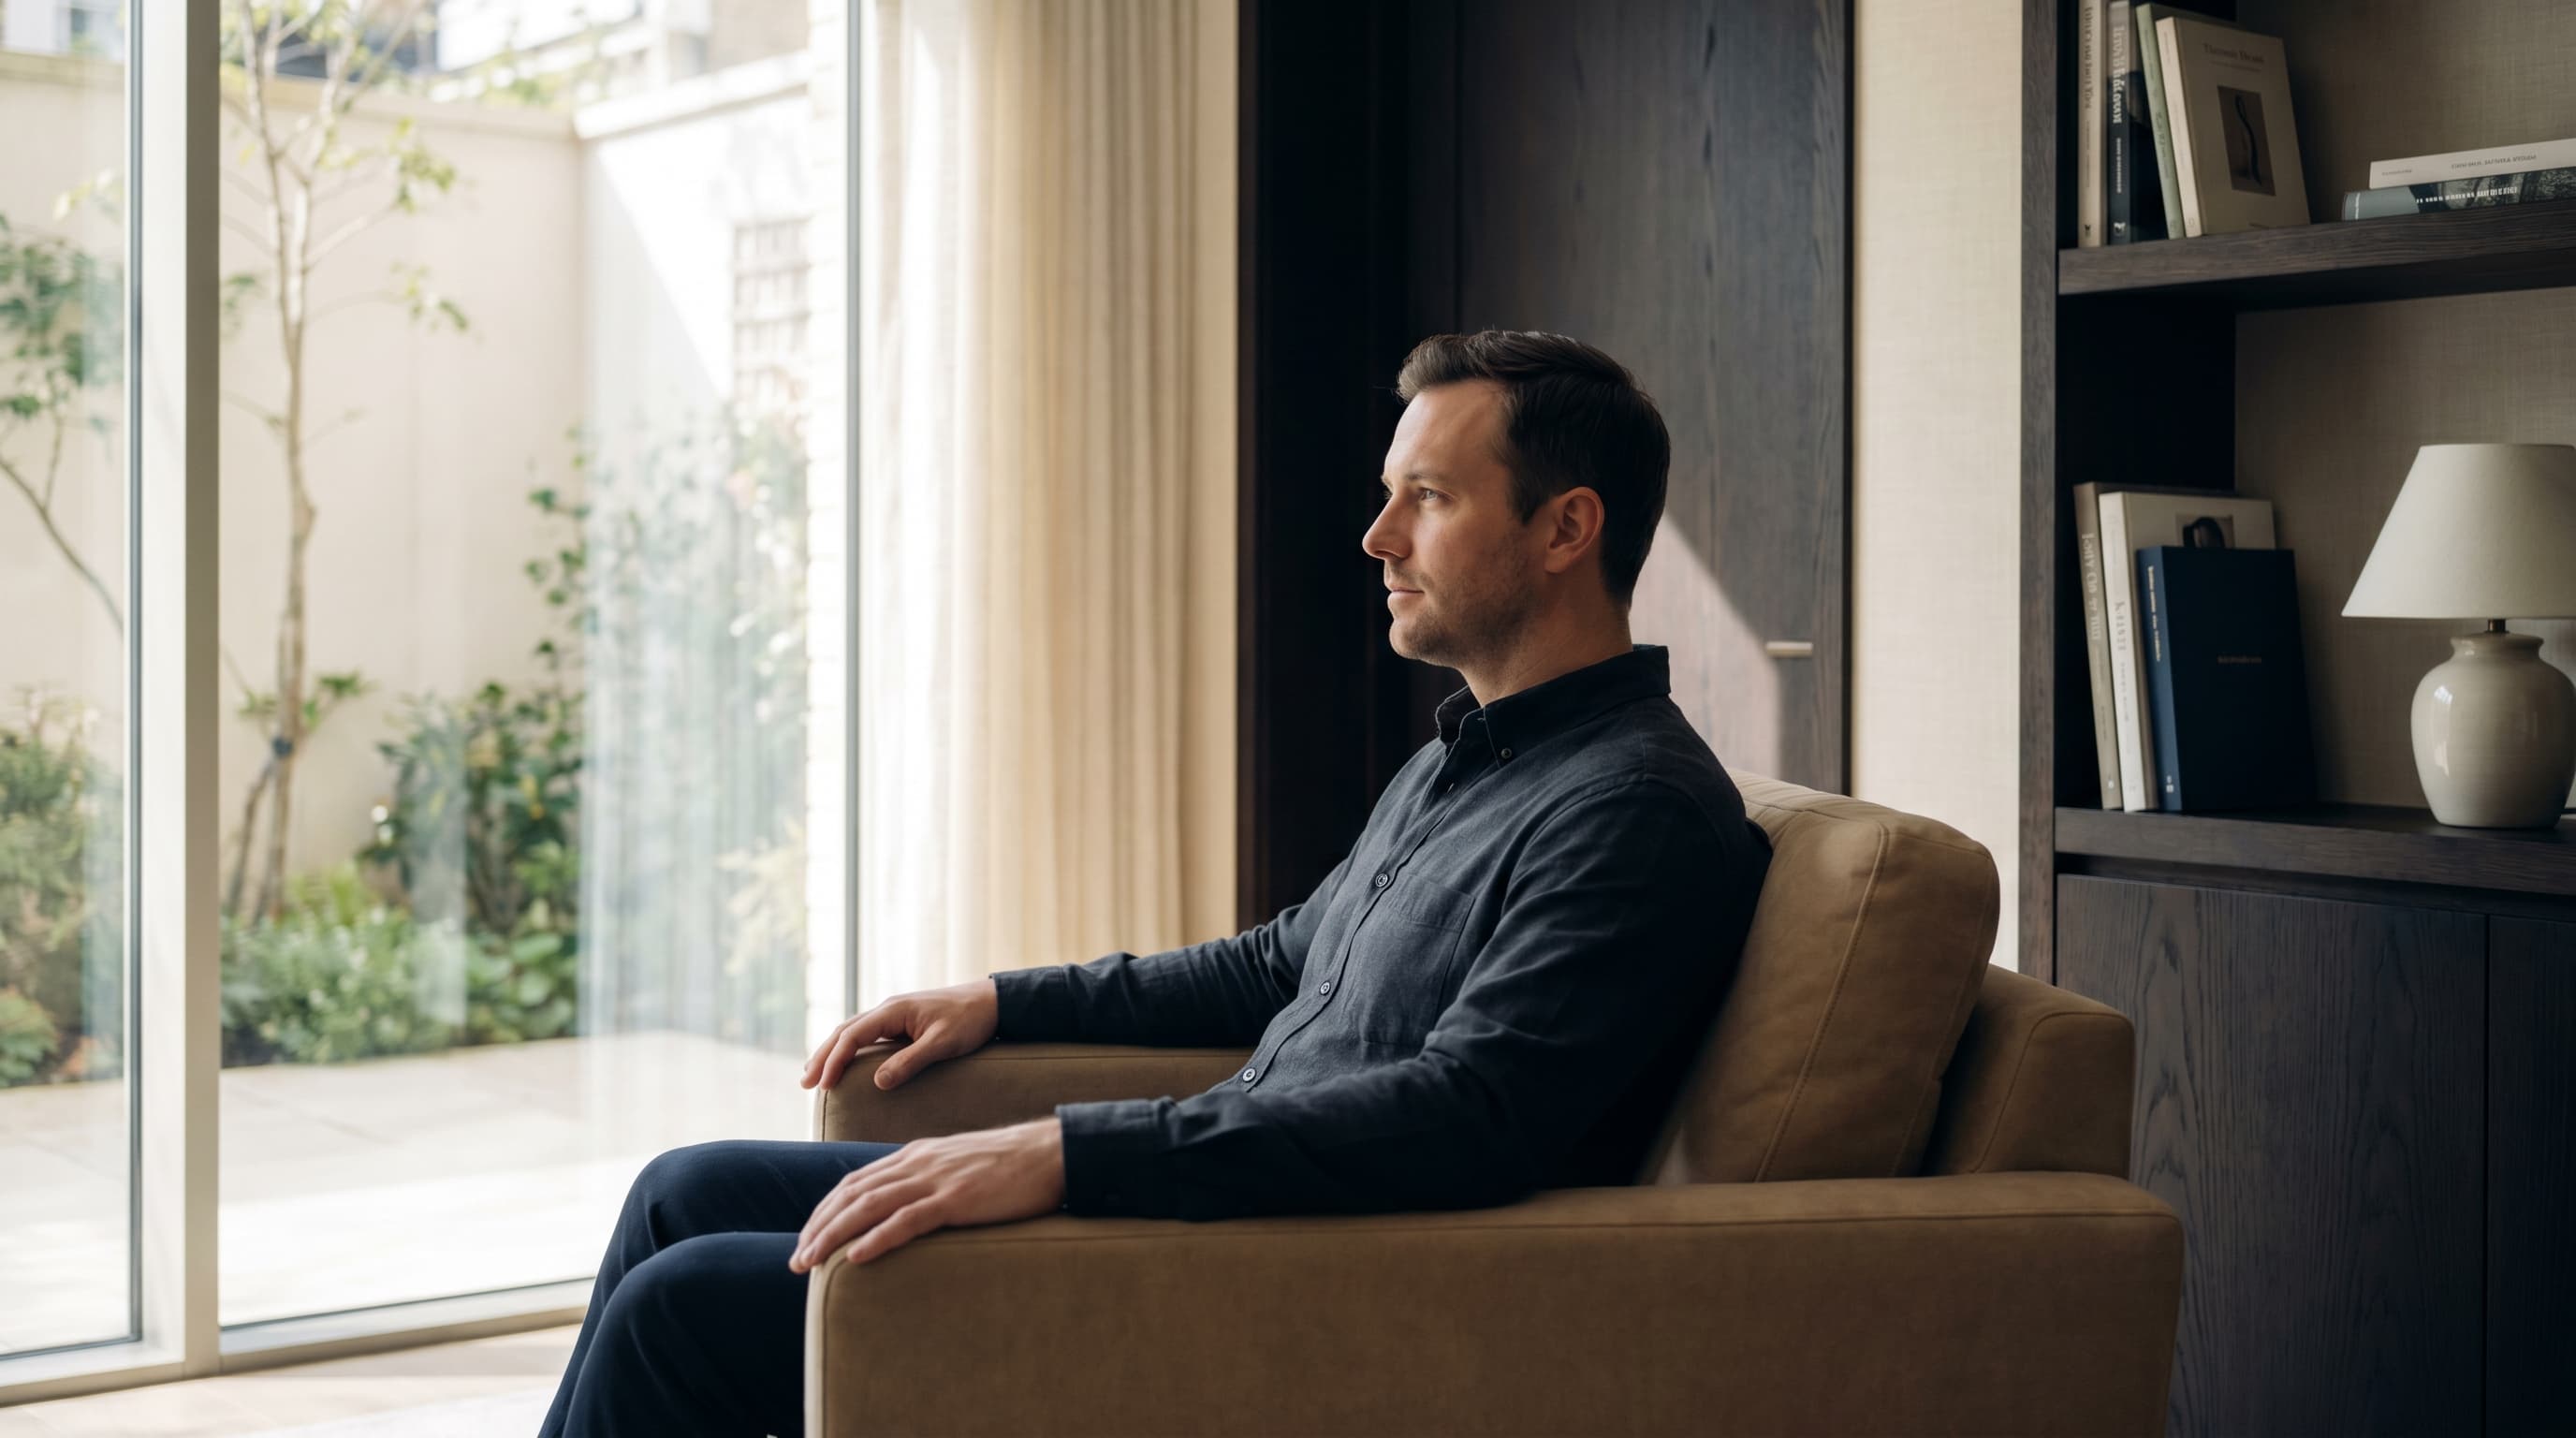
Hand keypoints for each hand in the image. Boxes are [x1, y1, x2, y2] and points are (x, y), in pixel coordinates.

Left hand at [787, 1117, 1065, 1270]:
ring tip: (811, 1261)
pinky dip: (877, 1238)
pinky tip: (857, 1257)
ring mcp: (936, 1179)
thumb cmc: (1010, 1165)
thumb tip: (903, 1207)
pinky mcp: (957, 1199)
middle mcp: (917, 1163)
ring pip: (870, 1206)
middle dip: (818, 1227)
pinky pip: (909, 1219)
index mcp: (914, 1155)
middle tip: (796, 1260)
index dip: (824, 1211)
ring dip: (834, 1235)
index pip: (855, 1182)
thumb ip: (928, 1180)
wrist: (1050, 1152)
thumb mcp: (957, 1166)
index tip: (806, 1238)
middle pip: (852, 1194)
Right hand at [800, 977, 1000, 1092]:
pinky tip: (844, 1062)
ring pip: (852, 1032)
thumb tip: (878, 1084)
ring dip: (831, 1052)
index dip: (834, 1061)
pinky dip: (848, 1048)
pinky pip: (866, 1035)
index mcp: (893, 1011)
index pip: (852, 1036)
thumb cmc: (970, 1021)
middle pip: (844, 1032)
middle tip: (805, 1084)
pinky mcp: (901, 1022)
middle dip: (822, 1057)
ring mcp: (893, 1014)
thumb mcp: (942, 1044)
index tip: (823, 1085)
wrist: (991, 1001)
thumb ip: (910, 1062)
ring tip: (814, 1075)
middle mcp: (887, 1010)